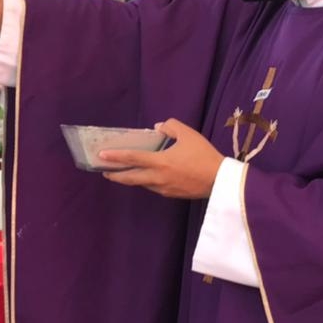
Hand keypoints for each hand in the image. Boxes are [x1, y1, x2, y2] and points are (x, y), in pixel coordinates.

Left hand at [98, 119, 223, 199]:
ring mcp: (163, 188)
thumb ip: (171, 127)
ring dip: (130, 179)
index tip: (102, 155)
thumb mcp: (189, 134)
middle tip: (105, 171)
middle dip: (115, 175)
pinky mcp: (170, 194)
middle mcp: (157, 177)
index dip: (115, 156)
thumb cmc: (204, 155)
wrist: (220, 181)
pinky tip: (146, 176)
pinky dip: (146, 181)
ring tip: (123, 173)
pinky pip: (153, 187)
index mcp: (160, 162)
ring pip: (141, 183)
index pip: (132, 158)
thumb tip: (158, 127)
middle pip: (130, 178)